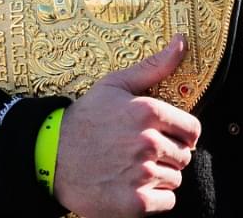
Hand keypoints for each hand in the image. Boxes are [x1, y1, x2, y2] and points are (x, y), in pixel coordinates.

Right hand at [54, 36, 200, 216]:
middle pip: (184, 156)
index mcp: (149, 112)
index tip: (166, 136)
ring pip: (175, 179)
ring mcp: (141, 173)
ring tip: (132, 168)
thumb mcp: (116, 84)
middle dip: (167, 155)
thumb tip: (182, 41)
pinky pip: (167, 202)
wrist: (50, 156)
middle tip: (140, 152)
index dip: (181, 134)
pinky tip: (132, 186)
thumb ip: (155, 66)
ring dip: (159, 176)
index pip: (192, 130)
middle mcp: (149, 142)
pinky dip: (154, 198)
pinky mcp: (135, 202)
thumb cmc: (85, 118)